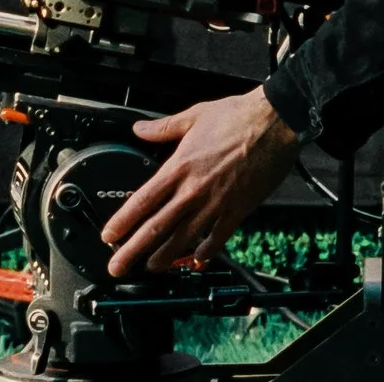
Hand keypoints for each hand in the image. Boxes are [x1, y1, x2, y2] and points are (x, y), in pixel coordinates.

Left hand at [100, 89, 300, 277]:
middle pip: (157, 227)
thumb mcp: (193, 116)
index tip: (109, 235)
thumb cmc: (237, 117)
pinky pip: (217, 238)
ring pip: (183, 238)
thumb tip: (140, 129)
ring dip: (165, 257)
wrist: (274, 123)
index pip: (143, 200)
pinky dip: (204, 253)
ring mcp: (216, 203)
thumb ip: (163, 127)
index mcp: (180, 166)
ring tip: (151, 268)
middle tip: (118, 266)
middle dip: (133, 250)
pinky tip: (195, 261)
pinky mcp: (238, 210)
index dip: (122, 222)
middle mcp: (194, 190)